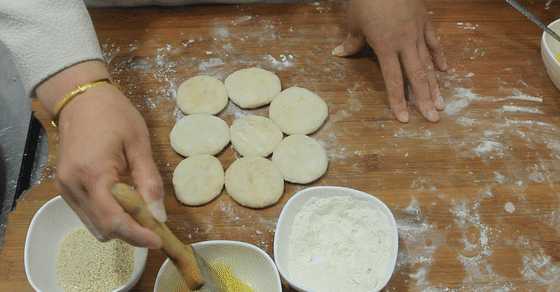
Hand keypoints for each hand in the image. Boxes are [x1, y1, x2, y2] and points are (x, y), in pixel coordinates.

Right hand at [37, 61, 165, 247]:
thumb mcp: (139, 144)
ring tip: (140, 210)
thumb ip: (149, 182)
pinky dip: (107, 215)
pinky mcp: (64, 188)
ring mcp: (65, 189)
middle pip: (103, 228)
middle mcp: (74, 187)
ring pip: (94, 225)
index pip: (115, 220)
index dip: (137, 235)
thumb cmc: (114, 115)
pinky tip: (123, 201)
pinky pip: (87, 213)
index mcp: (94, 174)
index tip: (158, 240)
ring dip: (119, 225)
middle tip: (154, 223)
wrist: (81, 98)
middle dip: (130, 232)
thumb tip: (159, 216)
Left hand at [333, 0, 447, 122]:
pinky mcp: (425, 20)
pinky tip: (445, 70)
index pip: (393, 80)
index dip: (398, 100)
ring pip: (428, 62)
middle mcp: (404, 42)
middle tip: (434, 118)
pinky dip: (439, 56)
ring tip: (442, 103)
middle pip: (416, 76)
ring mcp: (417, 31)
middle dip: (425, 99)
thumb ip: (351, 42)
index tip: (404, 119)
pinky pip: (434, 42)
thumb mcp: (354, 22)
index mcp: (385, 46)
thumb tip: (338, 54)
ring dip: (435, 84)